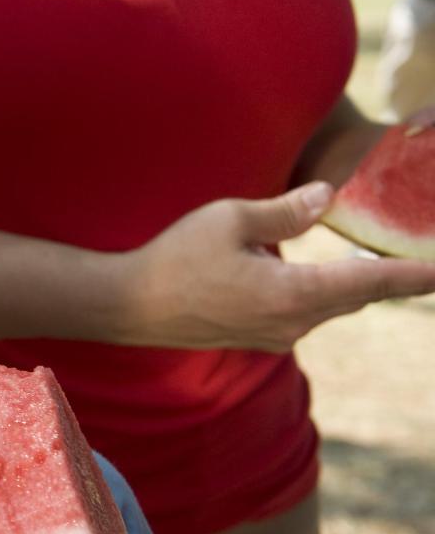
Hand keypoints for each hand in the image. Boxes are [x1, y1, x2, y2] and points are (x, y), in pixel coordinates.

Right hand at [123, 181, 434, 350]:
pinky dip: (326, 295)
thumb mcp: (229, 219)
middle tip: (422, 265)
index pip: (370, 281)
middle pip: (358, 297)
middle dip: (392, 279)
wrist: (129, 306)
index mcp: (291, 292)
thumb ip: (285, 210)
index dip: (413, 275)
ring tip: (381, 264)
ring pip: (332, 307)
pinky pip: (307, 315)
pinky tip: (324, 279)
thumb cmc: (174, 258)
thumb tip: (329, 196)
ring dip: (357, 286)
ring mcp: (274, 335)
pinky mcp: (256, 337)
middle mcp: (291, 322)